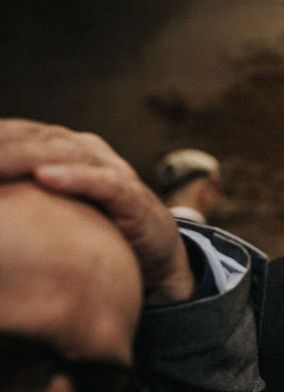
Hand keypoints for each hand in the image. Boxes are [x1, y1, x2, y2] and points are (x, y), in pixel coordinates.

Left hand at [0, 119, 193, 303]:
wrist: (156, 258)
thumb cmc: (97, 231)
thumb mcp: (54, 211)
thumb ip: (23, 198)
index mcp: (64, 150)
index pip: (17, 133)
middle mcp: (88, 152)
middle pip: (34, 138)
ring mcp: (112, 171)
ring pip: (64, 153)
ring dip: (22, 155)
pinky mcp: (133, 198)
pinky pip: (104, 183)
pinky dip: (77, 178)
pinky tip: (47, 177)